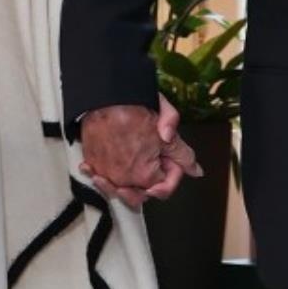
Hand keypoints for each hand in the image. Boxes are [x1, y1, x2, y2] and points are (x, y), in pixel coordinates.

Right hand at [78, 99, 203, 208]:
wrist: (104, 96)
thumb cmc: (134, 107)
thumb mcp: (168, 127)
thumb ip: (183, 154)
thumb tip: (196, 170)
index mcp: (144, 175)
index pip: (166, 187)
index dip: (174, 172)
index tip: (170, 155)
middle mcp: (122, 180)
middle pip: (143, 193)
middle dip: (153, 180)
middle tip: (155, 156)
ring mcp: (104, 173)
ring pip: (121, 188)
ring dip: (130, 180)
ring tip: (136, 160)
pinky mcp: (91, 162)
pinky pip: (100, 176)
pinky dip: (106, 173)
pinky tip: (114, 162)